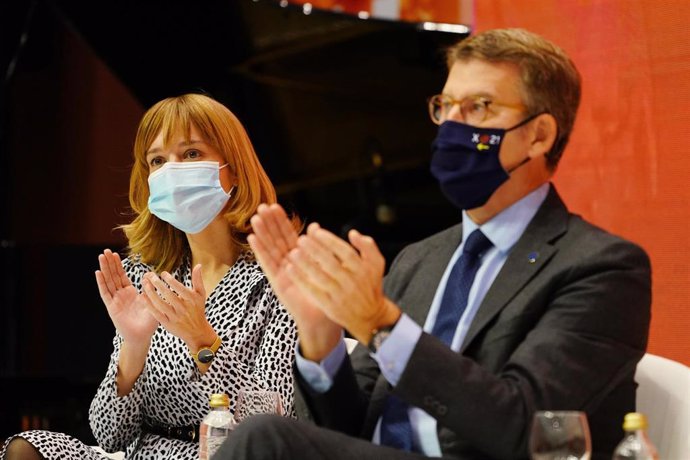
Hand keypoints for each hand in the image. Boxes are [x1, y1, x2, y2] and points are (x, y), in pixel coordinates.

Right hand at [95, 249, 157, 345]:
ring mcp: (115, 300)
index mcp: (131, 293)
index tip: (116, 254)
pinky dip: (101, 283)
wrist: (142, 336)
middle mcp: (121, 295)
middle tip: (105, 250)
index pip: (122, 276)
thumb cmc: (149, 322)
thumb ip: (151, 288)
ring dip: (105, 269)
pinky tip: (98, 273)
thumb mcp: (153, 301)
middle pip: (113, 276)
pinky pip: (105, 293)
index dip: (118, 265)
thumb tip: (149, 275)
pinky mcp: (111, 307)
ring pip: (108, 281)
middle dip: (110, 263)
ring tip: (101, 257)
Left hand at [140, 264, 214, 350]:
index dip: (170, 280)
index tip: (163, 273)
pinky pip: (156, 314)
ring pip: (160, 304)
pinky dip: (149, 306)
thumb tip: (198, 265)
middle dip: (158, 284)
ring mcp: (175, 317)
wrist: (197, 331)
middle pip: (168, 295)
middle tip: (150, 276)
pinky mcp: (168, 324)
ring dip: (151, 294)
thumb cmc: (198, 309)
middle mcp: (183, 308)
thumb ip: (198, 279)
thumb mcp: (201, 294)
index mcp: (191, 299)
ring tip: (144, 284)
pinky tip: (142, 297)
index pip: (179, 288)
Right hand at [248, 204, 341, 359]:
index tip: (274, 206)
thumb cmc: (326, 294)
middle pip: (276, 239)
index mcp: (300, 258)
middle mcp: (288, 263)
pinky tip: (252, 238)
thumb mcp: (325, 265)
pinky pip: (267, 264)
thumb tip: (315, 225)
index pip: (289, 235)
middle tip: (261, 207)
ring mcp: (281, 272)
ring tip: (254, 218)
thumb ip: (319, 245)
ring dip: (262, 233)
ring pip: (270, 249)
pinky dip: (260, 251)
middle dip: (269, 223)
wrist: (323, 319)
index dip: (281, 221)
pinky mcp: (277, 282)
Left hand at [285, 223, 399, 343]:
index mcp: (362, 269)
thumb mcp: (376, 264)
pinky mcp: (330, 306)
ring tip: (293, 253)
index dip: (330, 241)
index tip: (315, 231)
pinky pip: (313, 291)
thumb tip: (352, 233)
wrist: (370, 316)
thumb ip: (367, 246)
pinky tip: (290, 270)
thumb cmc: (370, 285)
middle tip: (301, 239)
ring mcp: (340, 295)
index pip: (345, 252)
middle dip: (315, 250)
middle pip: (331, 263)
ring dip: (305, 264)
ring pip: (320, 277)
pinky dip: (301, 280)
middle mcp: (351, 281)